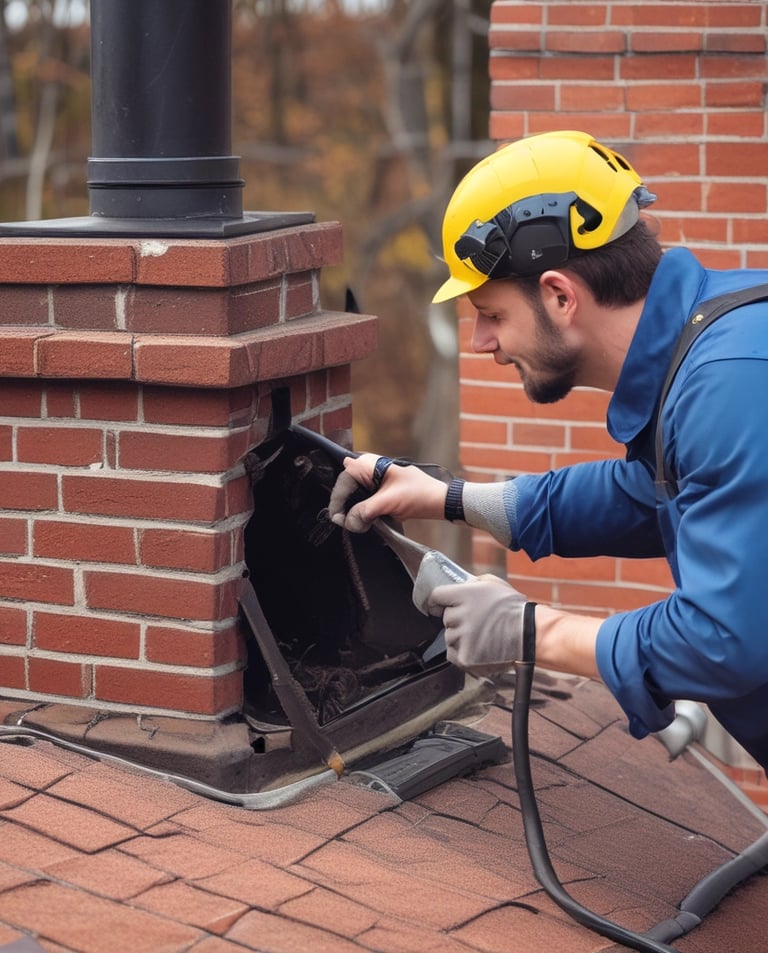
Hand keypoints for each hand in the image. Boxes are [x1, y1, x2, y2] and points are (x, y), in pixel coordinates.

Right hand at [328, 453, 447, 531]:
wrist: (439, 500)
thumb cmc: (417, 495)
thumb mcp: (388, 503)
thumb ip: (364, 510)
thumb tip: (348, 522)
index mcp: (368, 464)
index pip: (342, 482)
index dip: (338, 502)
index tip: (339, 520)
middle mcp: (368, 467)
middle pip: (346, 488)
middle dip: (345, 507)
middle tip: (349, 524)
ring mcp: (374, 477)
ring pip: (354, 495)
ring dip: (355, 510)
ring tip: (358, 524)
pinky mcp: (380, 488)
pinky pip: (364, 498)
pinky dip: (364, 510)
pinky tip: (366, 520)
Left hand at [420, 575, 528, 675]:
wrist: (530, 634)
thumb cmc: (515, 609)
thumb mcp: (494, 583)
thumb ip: (473, 582)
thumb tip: (462, 584)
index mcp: (464, 595)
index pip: (436, 596)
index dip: (437, 602)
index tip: (437, 607)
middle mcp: (460, 615)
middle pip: (446, 618)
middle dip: (458, 619)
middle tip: (477, 622)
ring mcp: (461, 637)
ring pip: (449, 636)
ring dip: (460, 637)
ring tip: (482, 636)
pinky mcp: (465, 657)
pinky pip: (452, 653)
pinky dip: (461, 652)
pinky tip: (477, 648)